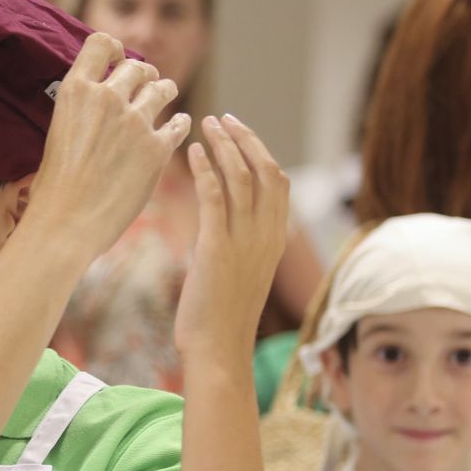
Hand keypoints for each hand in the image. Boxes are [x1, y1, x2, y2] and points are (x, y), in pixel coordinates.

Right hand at [24, 33, 189, 261]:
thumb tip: (95, 100)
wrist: (65, 224)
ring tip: (165, 96)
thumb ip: (80, 109)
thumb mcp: (57, 132)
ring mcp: (135, 122)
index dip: (114, 48)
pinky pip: (178, 123)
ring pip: (163, 88)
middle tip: (145, 83)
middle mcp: (107, 98)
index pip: (101, 43)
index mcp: (75, 91)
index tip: (118, 58)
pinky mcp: (157, 148)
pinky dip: (179, 124)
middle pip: (137, 66)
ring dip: (165, 91)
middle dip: (143, 74)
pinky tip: (178, 126)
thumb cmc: (53, 188)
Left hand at [174, 115, 289, 356]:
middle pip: (266, 170)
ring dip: (224, 145)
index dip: (259, 151)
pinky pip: (215, 197)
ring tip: (206, 124)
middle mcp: (266, 235)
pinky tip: (193, 152)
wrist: (218, 351)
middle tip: (222, 119)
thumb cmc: (221, 318)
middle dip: (245, 138)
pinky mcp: (218, 248)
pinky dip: (205, 169)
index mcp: (275, 239)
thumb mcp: (240, 274)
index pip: (278, 181)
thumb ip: (240, 245)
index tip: (238, 132)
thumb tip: (221, 225)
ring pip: (242, 177)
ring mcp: (245, 241)